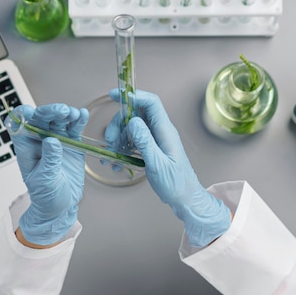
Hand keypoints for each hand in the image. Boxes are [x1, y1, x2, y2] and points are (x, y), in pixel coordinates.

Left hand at [7, 104, 88, 245]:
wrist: (62, 206)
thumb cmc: (46, 196)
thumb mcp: (45, 180)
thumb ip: (49, 160)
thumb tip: (52, 140)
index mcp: (26, 148)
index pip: (19, 125)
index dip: (23, 115)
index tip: (31, 111)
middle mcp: (40, 141)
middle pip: (42, 119)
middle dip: (51, 112)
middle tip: (63, 112)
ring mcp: (57, 141)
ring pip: (59, 121)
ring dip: (66, 114)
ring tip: (75, 114)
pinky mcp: (73, 145)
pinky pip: (74, 129)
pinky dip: (79, 121)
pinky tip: (82, 114)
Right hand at [106, 89, 230, 246]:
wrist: (185, 199)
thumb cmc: (176, 184)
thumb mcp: (158, 164)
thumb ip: (145, 142)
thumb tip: (133, 121)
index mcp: (165, 131)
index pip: (151, 103)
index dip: (133, 95)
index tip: (113, 96)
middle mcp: (161, 132)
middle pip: (136, 114)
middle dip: (118, 124)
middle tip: (110, 141)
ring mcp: (156, 140)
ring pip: (131, 128)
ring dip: (118, 138)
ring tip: (112, 156)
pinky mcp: (151, 149)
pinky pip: (133, 141)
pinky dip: (122, 148)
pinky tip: (116, 162)